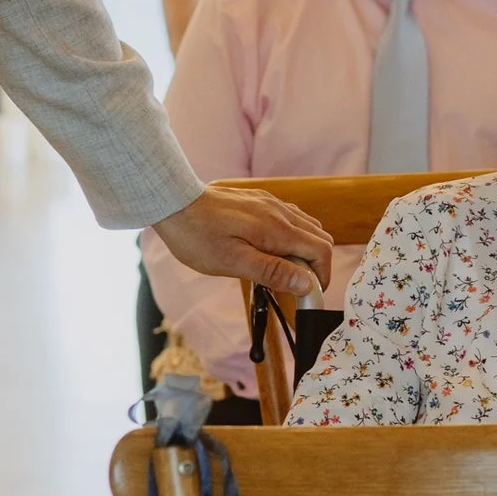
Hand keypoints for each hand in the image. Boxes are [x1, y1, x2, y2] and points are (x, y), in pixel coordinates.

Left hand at [152, 185, 332, 296]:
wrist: (174, 203)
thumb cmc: (199, 237)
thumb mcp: (232, 262)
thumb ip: (272, 271)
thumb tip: (306, 283)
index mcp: (277, 230)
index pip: (321, 251)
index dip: (322, 276)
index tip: (310, 295)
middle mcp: (280, 212)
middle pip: (320, 238)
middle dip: (317, 264)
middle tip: (297, 285)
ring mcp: (271, 203)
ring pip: (308, 226)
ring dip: (306, 250)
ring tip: (284, 269)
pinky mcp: (260, 200)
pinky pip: (291, 217)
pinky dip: (293, 236)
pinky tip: (271, 248)